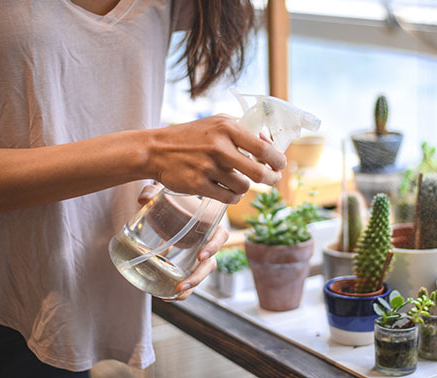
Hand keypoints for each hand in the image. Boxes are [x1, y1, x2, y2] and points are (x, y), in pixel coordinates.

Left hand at [137, 185, 227, 300]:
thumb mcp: (164, 194)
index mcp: (209, 224)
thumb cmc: (173, 200)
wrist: (169, 208)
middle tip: (181, 285)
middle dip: (197, 277)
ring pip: (200, 276)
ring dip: (190, 287)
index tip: (201, 256)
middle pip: (210, 265)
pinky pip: (189, 281)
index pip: (220, 236)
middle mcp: (207, 243)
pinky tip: (164, 296)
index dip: (214, 246)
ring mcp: (198, 257)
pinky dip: (180, 293)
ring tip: (173, 294)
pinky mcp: (187, 265)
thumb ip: (153, 193)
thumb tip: (143, 198)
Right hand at [148, 115, 285, 203]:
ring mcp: (208, 167)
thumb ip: (243, 130)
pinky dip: (232, 197)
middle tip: (271, 179)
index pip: (264, 148)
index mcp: (227, 128)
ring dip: (244, 187)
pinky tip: (227, 190)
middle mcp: (219, 147)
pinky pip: (228, 198)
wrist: (156, 150)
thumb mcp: (217, 123)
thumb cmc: (191, 136)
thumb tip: (271, 144)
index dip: (278, 160)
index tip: (280, 165)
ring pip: (243, 187)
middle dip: (271, 179)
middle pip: (259, 173)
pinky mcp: (198, 185)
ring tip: (237, 181)